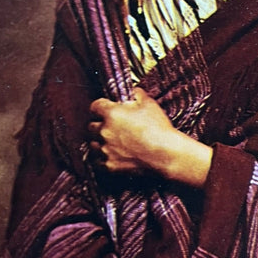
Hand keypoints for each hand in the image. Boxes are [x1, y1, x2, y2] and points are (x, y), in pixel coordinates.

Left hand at [88, 88, 211, 186]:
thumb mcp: (149, 103)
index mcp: (112, 114)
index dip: (100, 107)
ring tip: (111, 141)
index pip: (95, 107)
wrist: (166, 155)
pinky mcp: (109, 165)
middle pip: (91, 126)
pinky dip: (102, 157)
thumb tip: (131, 92)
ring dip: (99, 141)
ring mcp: (106, 149)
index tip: (105, 109)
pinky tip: (111, 154)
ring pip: (93, 144)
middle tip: (111, 126)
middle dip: (100, 124)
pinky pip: (97, 161)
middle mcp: (104, 131)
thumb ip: (136, 94)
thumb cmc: (158, 129)